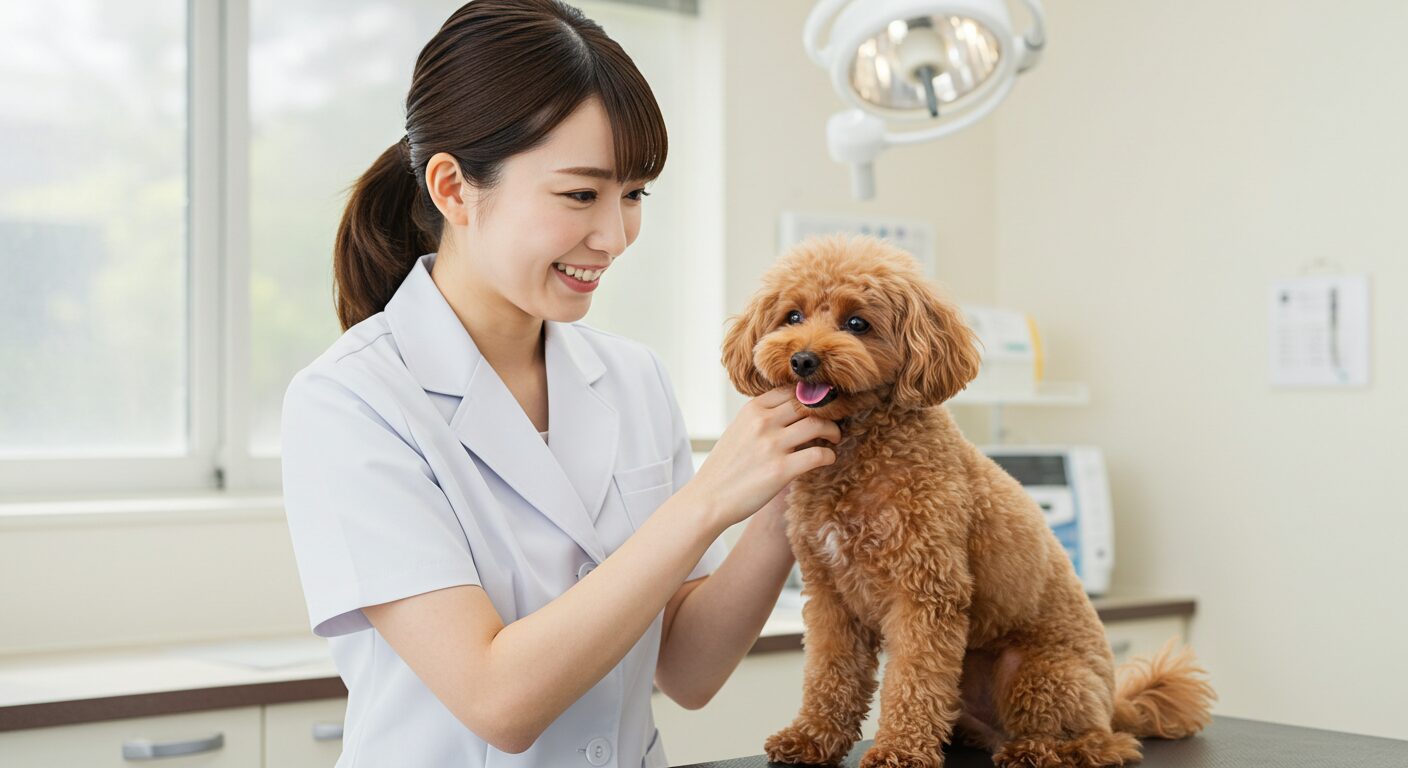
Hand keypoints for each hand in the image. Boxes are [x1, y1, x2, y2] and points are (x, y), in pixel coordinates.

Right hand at [687, 386, 839, 529]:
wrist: (708, 499)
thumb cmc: (724, 468)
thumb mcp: (738, 430)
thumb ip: (762, 418)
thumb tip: (792, 412)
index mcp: (752, 410)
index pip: (791, 390)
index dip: (810, 396)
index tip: (819, 407)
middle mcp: (762, 422)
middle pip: (808, 404)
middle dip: (826, 411)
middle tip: (833, 421)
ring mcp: (772, 445)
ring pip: (818, 425)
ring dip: (833, 431)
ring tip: (834, 438)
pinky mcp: (781, 470)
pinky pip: (819, 454)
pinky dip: (829, 456)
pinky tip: (827, 459)